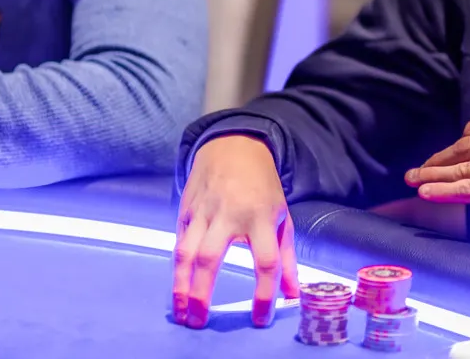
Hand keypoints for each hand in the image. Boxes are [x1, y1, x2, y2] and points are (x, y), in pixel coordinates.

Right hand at [172, 135, 300, 329]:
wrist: (234, 147)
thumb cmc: (262, 187)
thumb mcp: (281, 217)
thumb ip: (286, 258)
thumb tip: (293, 294)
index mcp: (262, 217)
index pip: (266, 261)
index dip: (264, 293)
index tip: (260, 319)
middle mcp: (230, 214)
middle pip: (211, 258)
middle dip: (202, 293)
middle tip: (200, 322)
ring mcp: (204, 211)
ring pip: (186, 252)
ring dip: (180, 286)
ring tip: (182, 313)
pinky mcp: (186, 210)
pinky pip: (178, 243)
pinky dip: (176, 269)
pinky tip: (178, 290)